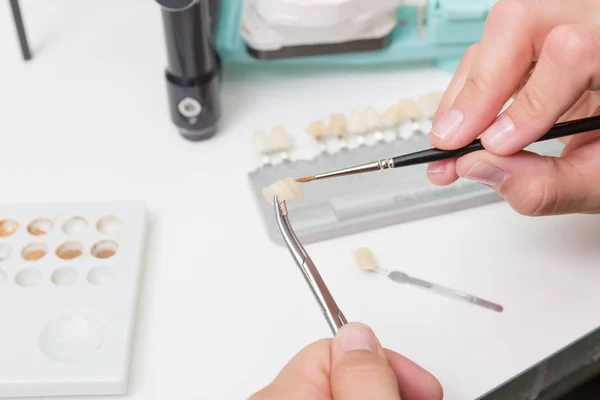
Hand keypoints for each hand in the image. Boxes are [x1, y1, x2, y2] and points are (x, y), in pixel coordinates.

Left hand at [250, 323, 442, 399]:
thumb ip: (364, 380)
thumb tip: (358, 334)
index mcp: (285, 395)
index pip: (339, 346)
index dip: (388, 361)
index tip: (421, 385)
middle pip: (338, 370)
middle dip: (384, 378)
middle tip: (418, 395)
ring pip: (335, 391)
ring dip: (374, 393)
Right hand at [428, 0, 599, 215]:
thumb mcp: (597, 180)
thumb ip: (546, 183)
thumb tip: (478, 167)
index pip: (572, 55)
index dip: (528, 102)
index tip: (496, 146)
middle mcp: (589, 25)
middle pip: (517, 24)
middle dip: (477, 87)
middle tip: (453, 139)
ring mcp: (556, 31)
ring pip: (490, 41)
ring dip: (462, 97)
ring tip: (449, 145)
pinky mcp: (530, 48)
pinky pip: (485, 57)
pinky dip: (465, 97)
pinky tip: (460, 131)